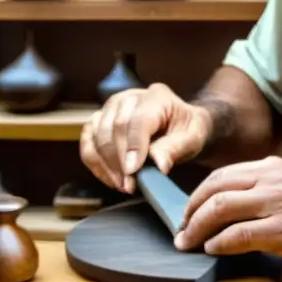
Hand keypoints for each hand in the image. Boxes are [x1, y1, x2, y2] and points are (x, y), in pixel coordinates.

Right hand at [79, 83, 212, 193]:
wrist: (180, 125)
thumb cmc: (187, 130)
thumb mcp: (193, 138)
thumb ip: (176, 148)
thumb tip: (158, 165)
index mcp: (156, 96)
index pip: (138, 119)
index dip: (133, 146)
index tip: (133, 171)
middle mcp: (129, 97)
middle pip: (114, 126)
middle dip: (119, 160)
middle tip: (130, 185)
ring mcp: (111, 108)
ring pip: (96, 134)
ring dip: (106, 164)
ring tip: (123, 185)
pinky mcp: (99, 121)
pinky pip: (88, 143)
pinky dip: (96, 164)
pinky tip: (111, 179)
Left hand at [173, 156, 281, 271]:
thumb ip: (260, 188)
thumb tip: (223, 204)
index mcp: (270, 167)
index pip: (221, 176)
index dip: (198, 195)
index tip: (188, 212)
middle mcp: (271, 180)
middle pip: (215, 190)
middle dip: (191, 211)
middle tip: (182, 229)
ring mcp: (277, 204)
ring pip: (221, 209)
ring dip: (198, 227)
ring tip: (190, 241)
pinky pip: (239, 235)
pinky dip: (219, 243)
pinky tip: (213, 249)